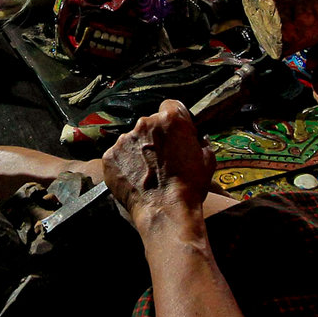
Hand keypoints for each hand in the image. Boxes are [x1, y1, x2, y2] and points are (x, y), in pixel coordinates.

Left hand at [102, 100, 215, 225]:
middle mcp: (144, 123)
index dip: (174, 120)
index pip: (171, 106)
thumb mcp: (207, 159)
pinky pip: (119, 154)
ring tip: (149, 171)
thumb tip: (197, 138)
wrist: (165, 211)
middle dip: (156, 136)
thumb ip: (200, 141)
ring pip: (133, 139)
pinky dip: (126, 163)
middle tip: (163, 158)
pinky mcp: (110, 156)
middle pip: (150, 123)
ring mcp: (124, 139)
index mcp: (170, 119)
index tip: (175, 133)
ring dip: (140, 150)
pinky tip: (136, 177)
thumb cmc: (189, 187)